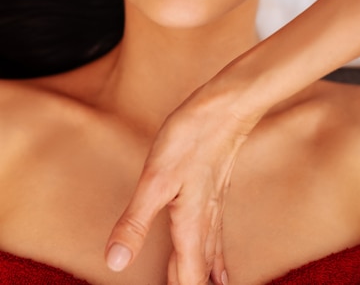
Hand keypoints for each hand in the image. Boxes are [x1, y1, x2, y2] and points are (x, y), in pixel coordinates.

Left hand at [105, 82, 255, 283]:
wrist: (224, 110)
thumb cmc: (191, 139)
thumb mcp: (154, 180)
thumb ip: (135, 222)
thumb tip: (116, 262)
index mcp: (190, 227)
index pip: (187, 280)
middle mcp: (205, 224)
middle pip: (198, 273)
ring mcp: (213, 210)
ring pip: (209, 259)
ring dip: (202, 280)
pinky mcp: (215, 195)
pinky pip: (216, 241)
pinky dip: (215, 263)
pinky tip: (220, 266)